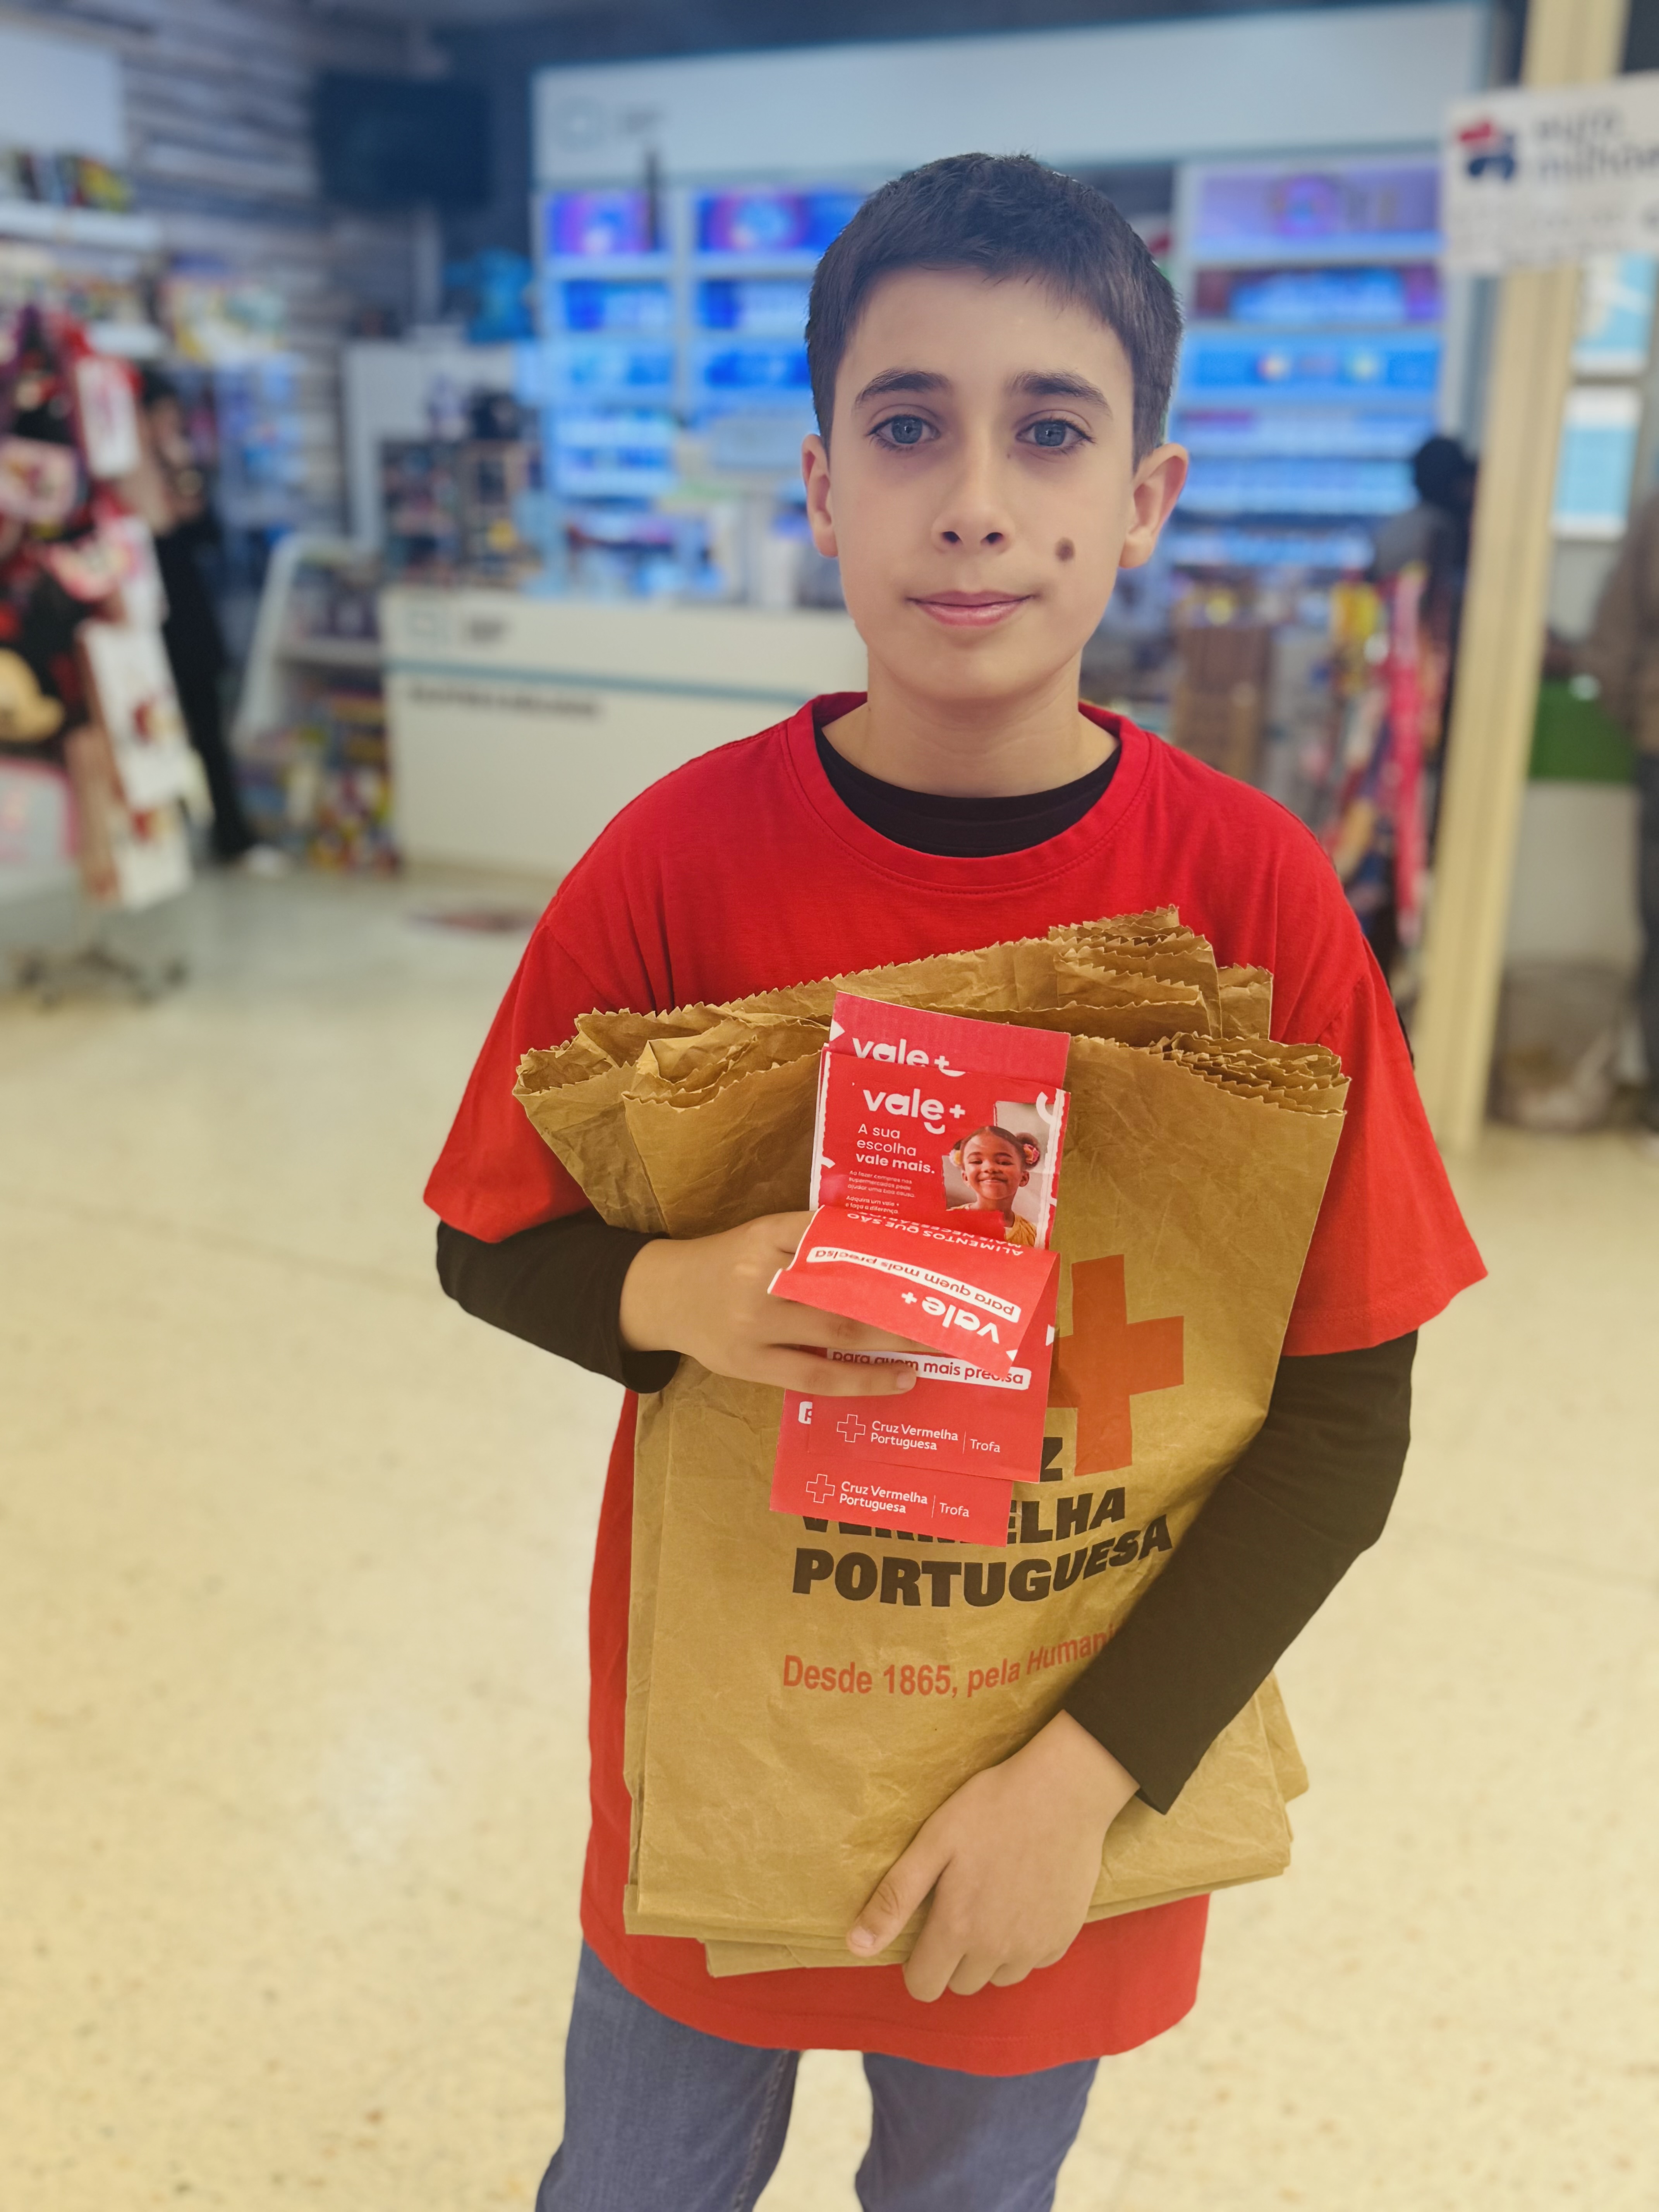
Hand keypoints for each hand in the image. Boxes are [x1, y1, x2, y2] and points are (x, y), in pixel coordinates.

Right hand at [619, 1210, 929, 1394]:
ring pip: (838, 1332)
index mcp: (768, 1232)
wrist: (665, 1296)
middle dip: (904, 1299)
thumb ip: (815, 1239)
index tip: (932, 1256)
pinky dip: (863, 1379)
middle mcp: (760, 1275)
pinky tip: (899, 1377)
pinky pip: (816, 1375)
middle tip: (953, 1306)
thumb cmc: (729, 1262)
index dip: (887, 1247)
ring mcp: (754, 1324)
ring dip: (896, 1340)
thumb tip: (891, 1244)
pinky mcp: (749, 1364)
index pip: (837, 1234)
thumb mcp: (763, 1235)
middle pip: (847, 1286)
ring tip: (940, 1344)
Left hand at [847, 1711, 1137, 1999]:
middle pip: (961, 1984)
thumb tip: (857, 1946)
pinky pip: (1033, 1961)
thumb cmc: (991, 1808)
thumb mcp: (933, 1842)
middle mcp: (996, 1951)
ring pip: (998, 1977)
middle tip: (960, 1905)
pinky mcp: (1063, 1937)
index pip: (924, 1986)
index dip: (917, 1964)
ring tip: (992, 1901)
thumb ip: (895, 1898)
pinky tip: (1023, 1900)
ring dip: (989, 1954)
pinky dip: (1024, 1943)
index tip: (925, 1929)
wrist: (1063, 1791)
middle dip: (953, 1956)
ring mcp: (1034, 1948)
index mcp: (957, 1929)